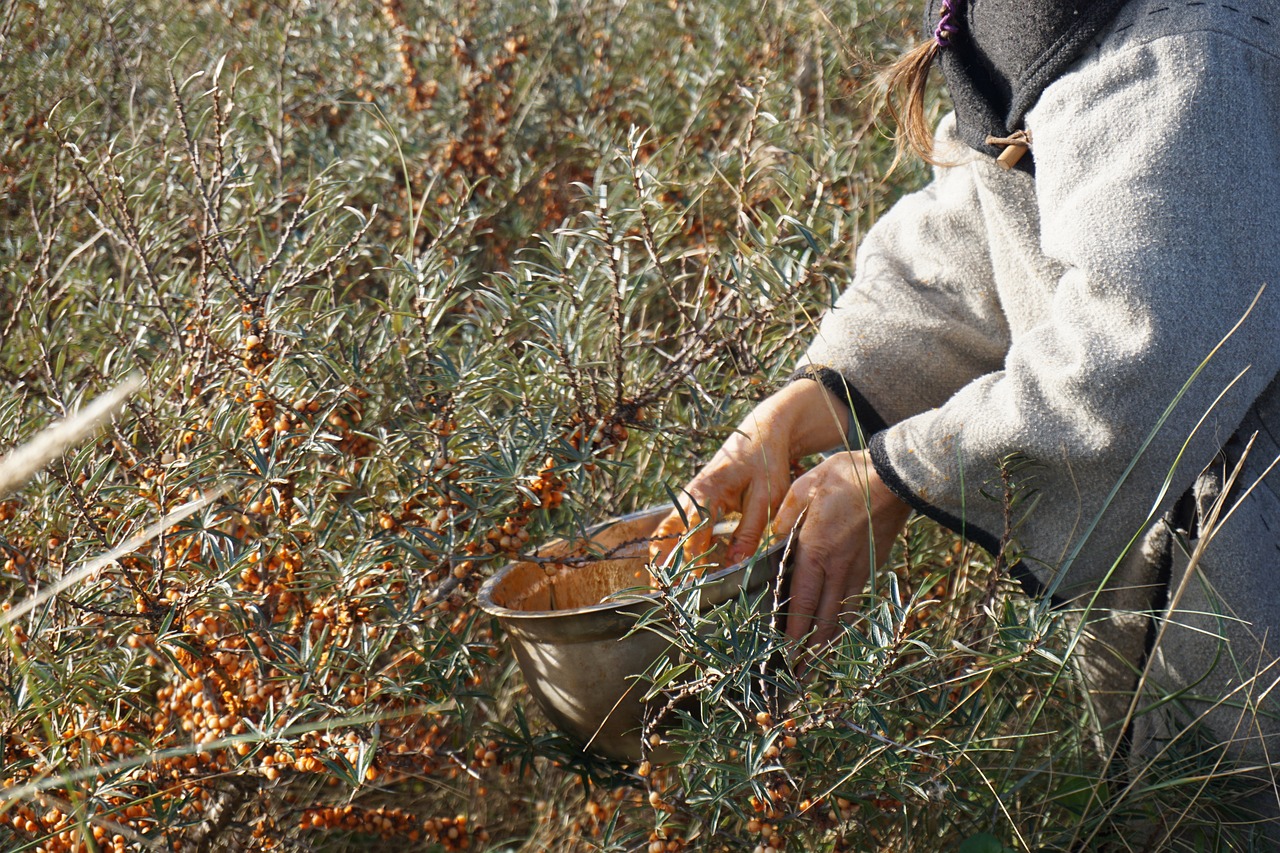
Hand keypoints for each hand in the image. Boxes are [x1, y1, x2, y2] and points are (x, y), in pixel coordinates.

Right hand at [648, 380, 850, 577]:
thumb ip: (749, 532)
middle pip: (668, 534)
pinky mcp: (692, 498)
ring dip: (662, 555)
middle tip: (661, 594)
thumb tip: (734, 565)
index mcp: (706, 493)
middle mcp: (690, 494)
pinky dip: (668, 544)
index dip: (690, 565)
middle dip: (663, 563)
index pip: (692, 537)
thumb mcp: (766, 499)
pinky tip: (667, 565)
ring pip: (666, 529)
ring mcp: (688, 495)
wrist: (762, 431)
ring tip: (658, 585)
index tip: (689, 590)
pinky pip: (674, 524)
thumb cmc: (766, 462)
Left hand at [770, 449, 910, 648]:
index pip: (801, 601)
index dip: (793, 633)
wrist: (896, 475)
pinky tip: (838, 630)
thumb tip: (770, 541)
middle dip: (810, 651)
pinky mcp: (873, 565)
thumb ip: (785, 517)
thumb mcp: (805, 488)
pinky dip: (844, 620)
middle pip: (823, 618)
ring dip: (828, 641)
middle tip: (798, 676)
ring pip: (841, 614)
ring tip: (815, 664)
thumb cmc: (848, 477)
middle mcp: (839, 567)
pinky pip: (855, 600)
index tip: (784, 656)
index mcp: (817, 550)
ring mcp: (860, 569)